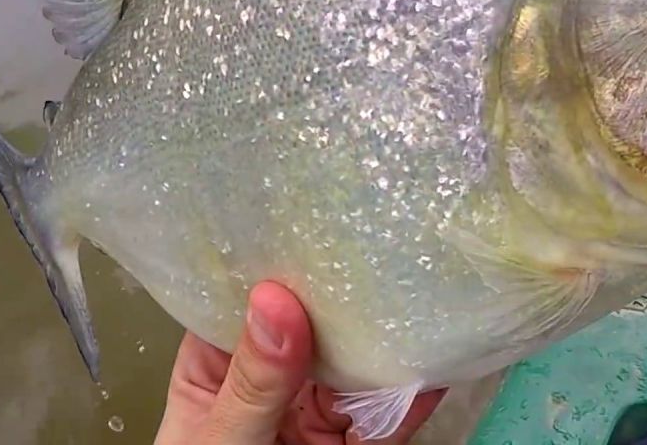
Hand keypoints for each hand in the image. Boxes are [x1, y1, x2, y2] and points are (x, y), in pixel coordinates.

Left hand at [154, 281, 444, 443]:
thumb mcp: (218, 441)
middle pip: (316, 326)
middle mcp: (271, 379)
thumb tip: (274, 303)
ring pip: (357, 368)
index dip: (281, 263)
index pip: (249, 301)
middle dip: (348, 300)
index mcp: (216, 365)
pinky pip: (383, 416)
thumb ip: (252, 383)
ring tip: (419, 304)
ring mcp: (314, 411)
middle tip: (385, 255)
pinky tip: (430, 369)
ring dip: (387, 343)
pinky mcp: (349, 443)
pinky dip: (410, 397)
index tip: (316, 224)